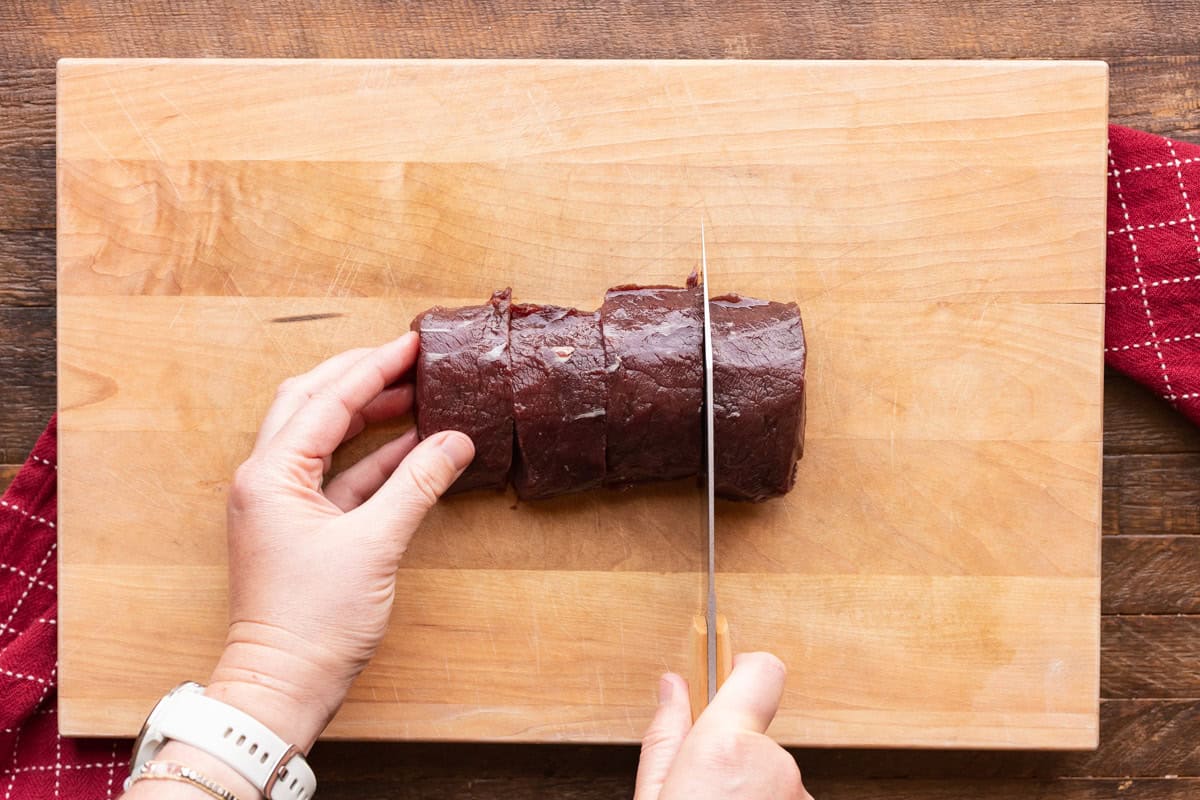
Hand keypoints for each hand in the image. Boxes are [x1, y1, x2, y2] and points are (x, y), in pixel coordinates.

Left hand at [206, 333, 474, 751]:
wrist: (282, 687)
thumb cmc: (314, 623)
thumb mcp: (375, 546)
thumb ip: (417, 486)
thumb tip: (455, 441)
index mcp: (271, 474)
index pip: (327, 401)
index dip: (373, 367)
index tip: (411, 343)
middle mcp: (266, 479)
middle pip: (311, 403)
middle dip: (360, 376)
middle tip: (407, 357)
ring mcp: (280, 502)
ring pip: (322, 436)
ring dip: (366, 413)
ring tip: (414, 393)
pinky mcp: (298, 526)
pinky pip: (337, 475)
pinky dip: (371, 457)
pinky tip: (411, 447)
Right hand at [634, 652, 811, 799]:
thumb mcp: (652, 796)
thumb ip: (666, 738)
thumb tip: (673, 688)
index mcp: (726, 749)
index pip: (761, 670)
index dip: (740, 670)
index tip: (721, 680)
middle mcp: (775, 766)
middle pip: (754, 731)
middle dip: (730, 750)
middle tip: (699, 783)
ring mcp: (799, 794)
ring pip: (768, 770)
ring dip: (748, 783)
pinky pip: (784, 794)